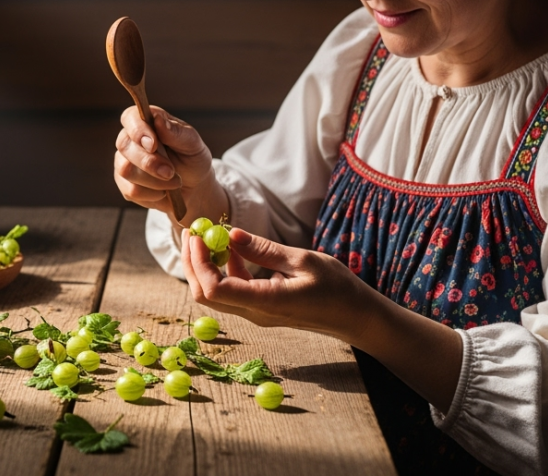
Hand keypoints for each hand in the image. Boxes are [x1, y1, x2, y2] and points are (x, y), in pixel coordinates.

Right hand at [113, 105, 224, 224]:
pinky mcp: (125, 184)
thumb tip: (158, 120)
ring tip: (174, 181)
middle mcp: (131, 140)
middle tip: (170, 172)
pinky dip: (152, 194)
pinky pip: (131, 190)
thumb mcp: (193, 144)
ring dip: (154, 180)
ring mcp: (124, 162)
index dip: (138, 130)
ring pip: (126, 170)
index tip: (153, 144)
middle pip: (124, 146)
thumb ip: (177, 132)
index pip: (130, 118)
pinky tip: (164, 191)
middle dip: (149, 162)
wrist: (194, 186)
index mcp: (147, 122)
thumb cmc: (192, 158)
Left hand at [179, 226, 375, 344]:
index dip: (198, 263)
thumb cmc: (337, 288)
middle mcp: (255, 313)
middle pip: (205, 294)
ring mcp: (256, 313)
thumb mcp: (303, 260)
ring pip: (215, 293)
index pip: (213, 290)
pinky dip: (224, 268)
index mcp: (265, 302)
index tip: (198, 236)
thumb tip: (230, 234)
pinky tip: (232, 248)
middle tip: (192, 232)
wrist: (355, 316)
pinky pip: (232, 291)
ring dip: (205, 265)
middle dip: (192, 263)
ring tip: (207, 235)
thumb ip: (264, 249)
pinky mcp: (260, 308)